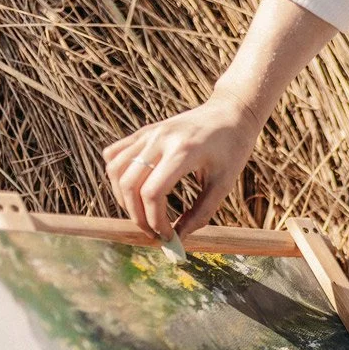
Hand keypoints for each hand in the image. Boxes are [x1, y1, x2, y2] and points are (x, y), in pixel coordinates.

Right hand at [102, 90, 262, 239]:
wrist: (231, 112)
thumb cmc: (233, 149)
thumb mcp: (224, 184)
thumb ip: (202, 212)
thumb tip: (179, 237)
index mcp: (183, 151)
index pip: (152, 193)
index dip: (155, 221)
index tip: (168, 236)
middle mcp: (160, 139)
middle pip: (129, 184)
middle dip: (137, 216)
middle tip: (154, 232)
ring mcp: (148, 132)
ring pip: (116, 170)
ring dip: (123, 198)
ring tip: (143, 214)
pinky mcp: (144, 131)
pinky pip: (115, 154)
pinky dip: (117, 176)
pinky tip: (133, 190)